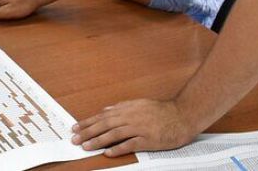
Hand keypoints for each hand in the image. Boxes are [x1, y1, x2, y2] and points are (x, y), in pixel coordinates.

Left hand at [72, 98, 196, 155]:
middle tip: (75, 139)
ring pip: (114, 134)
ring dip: (99, 140)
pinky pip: (131, 144)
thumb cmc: (162, 111)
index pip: (103, 116)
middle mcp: (131, 117)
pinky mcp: (148, 139)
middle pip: (105, 124)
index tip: (76, 127)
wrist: (182, 115)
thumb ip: (122, 107)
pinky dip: (119, 148)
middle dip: (88, 132)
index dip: (88, 122)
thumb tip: (106, 109)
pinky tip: (108, 153)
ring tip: (87, 146)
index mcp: (128, 109)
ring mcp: (139, 128)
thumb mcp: (140, 104)